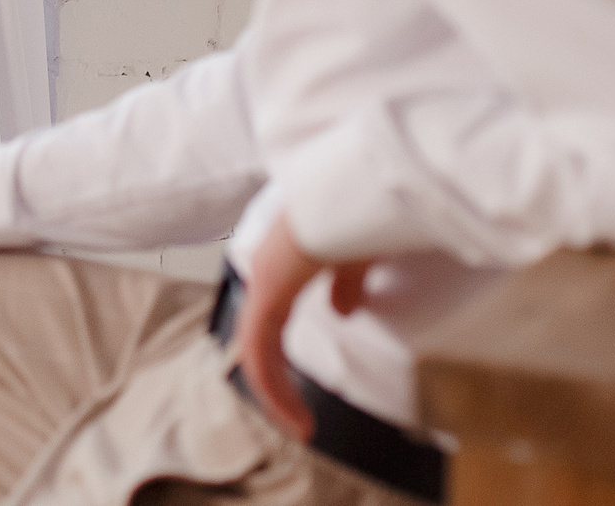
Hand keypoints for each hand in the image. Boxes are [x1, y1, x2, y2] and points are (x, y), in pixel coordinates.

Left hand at [233, 216, 372, 442]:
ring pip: (255, 353)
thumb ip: (347, 282)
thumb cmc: (358, 211)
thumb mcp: (356, 257)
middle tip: (297, 421)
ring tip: (300, 426)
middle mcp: (265, 273)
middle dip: (274, 387)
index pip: (270, 321)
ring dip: (275, 394)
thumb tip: (344, 310)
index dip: (281, 360)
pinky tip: (297, 413)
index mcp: (284, 265)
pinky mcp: (268, 292)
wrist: (355, 188)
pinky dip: (273, 386)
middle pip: (257, 343)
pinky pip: (259, 352)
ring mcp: (263, 282)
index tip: (301, 391)